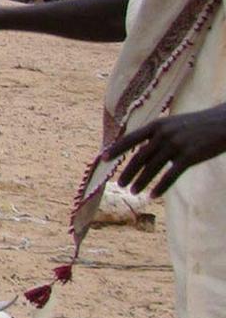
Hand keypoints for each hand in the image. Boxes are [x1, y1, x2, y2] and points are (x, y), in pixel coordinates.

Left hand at [101, 104, 225, 197]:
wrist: (225, 122)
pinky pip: (170, 175)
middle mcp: (164, 134)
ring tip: (132, 191)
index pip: (131, 138)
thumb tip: (143, 153)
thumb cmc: (199, 125)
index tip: (103, 159)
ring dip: (140, 182)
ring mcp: (177, 145)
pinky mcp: (190, 156)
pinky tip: (153, 195)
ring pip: (152, 168)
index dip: (116, 149)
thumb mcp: (175, 125)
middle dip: (127, 172)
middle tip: (119, 184)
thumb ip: (159, 136)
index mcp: (158, 125)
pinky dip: (160, 187)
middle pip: (139, 157)